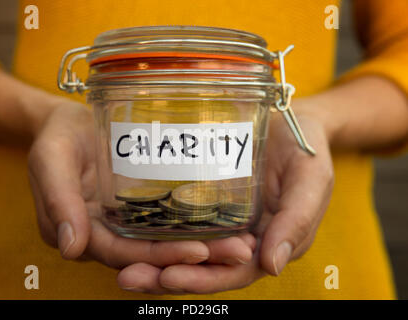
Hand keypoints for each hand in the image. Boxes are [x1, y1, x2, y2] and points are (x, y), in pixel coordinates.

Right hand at [28, 100, 255, 280]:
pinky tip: (228, 222)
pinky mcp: (141, 207)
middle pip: (151, 255)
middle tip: (239, 250)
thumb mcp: (52, 159)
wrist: (70, 121)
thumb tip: (70, 247)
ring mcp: (126, 223)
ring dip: (204, 248)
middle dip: (194, 258)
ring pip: (165, 244)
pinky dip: (196, 226)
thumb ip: (57, 198)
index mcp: (82, 232)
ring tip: (243, 242)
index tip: (200, 251)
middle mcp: (107, 235)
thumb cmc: (59, 136)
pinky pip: (169, 223)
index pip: (123, 255)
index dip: (159, 257)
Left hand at [118, 105, 333, 293]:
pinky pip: (181, 221)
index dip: (203, 279)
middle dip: (167, 276)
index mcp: (269, 241)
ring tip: (122, 266)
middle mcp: (242, 238)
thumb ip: (298, 219)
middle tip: (130, 277)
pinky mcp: (206, 200)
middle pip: (203, 267)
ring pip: (188, 249)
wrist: (289, 119)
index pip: (233, 272)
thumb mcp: (310, 178)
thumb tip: (272, 266)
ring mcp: (222, 220)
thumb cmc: (305, 147)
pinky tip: (130, 231)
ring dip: (156, 261)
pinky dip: (158, 232)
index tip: (169, 277)